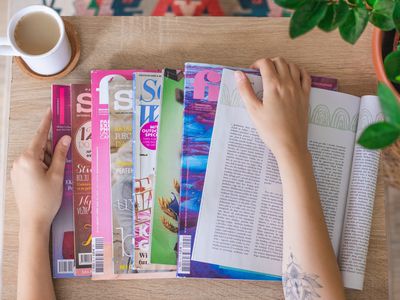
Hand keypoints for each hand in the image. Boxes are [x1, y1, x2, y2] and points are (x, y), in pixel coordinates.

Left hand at [11, 108, 70, 231]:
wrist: (34, 221)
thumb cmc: (46, 199)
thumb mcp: (57, 175)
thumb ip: (61, 155)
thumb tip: (65, 138)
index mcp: (28, 158)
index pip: (40, 136)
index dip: (47, 122)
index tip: (51, 111)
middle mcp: (20, 161)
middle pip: (40, 146)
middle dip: (53, 149)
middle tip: (66, 155)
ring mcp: (18, 170)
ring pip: (37, 156)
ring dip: (50, 159)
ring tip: (59, 172)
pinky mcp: (19, 177)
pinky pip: (33, 165)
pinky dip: (44, 166)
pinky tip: (52, 176)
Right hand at [235, 57, 310, 160]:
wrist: (290, 144)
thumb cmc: (270, 130)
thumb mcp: (253, 110)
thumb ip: (245, 90)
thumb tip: (238, 74)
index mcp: (273, 86)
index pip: (266, 63)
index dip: (257, 64)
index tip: (252, 71)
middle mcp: (287, 84)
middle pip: (280, 61)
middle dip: (269, 62)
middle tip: (262, 72)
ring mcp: (299, 89)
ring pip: (293, 66)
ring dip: (283, 65)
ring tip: (275, 73)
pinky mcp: (306, 96)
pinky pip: (305, 76)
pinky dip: (298, 71)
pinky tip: (293, 75)